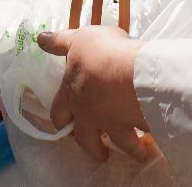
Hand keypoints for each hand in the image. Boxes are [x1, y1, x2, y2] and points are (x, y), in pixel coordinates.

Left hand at [39, 27, 157, 164]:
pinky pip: (140, 140)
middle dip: (91, 146)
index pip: (58, 112)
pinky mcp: (134, 127)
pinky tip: (151, 146)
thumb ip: (61, 42)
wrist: (129, 72)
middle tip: (99, 149)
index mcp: (72, 95)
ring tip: (135, 153)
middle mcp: (89, 115)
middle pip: (84, 138)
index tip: (64, 125)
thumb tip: (40, 39)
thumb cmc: (101, 53)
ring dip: (125, 149)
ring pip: (117, 143)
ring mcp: (112, 124)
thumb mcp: (79, 40)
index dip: (60, 119)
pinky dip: (145, 145)